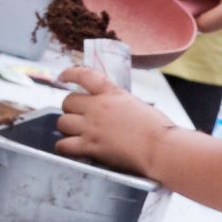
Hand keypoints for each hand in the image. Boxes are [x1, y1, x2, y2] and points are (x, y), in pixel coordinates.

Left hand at [54, 68, 174, 174]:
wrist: (160, 147)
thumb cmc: (157, 128)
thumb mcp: (137, 105)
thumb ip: (119, 104)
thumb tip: (111, 111)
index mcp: (112, 93)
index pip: (84, 75)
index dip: (70, 73)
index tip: (63, 76)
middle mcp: (98, 107)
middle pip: (68, 102)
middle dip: (71, 109)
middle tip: (79, 116)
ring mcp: (91, 127)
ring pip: (62, 123)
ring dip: (67, 128)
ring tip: (76, 133)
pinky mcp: (90, 147)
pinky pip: (63, 145)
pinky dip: (65, 147)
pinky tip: (72, 148)